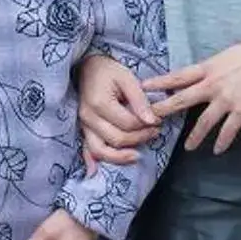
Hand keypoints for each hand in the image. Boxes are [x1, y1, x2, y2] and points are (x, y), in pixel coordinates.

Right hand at [77, 51, 164, 170]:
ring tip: (137, 155)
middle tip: (155, 132)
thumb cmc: (108, 70)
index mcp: (100, 103)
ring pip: (100, 150)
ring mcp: (83, 125)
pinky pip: (85, 149)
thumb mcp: (127, 78)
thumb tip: (152, 120)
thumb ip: (139, 100)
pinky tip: (95, 173)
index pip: (127, 123)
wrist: (86, 66)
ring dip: (120, 156)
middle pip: (116, 139)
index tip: (158, 121)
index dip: (145, 125)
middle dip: (139, 139)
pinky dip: (91, 162)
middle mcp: (88, 117)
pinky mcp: (82, 129)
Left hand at [147, 38, 240, 154]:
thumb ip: (212, 67)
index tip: (143, 87)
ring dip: (194, 136)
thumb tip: (203, 74)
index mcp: (207, 68)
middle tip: (150, 120)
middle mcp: (212, 85)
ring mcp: (226, 99)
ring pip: (204, 121)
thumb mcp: (225, 56)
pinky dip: (222, 141)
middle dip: (165, 110)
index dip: (160, 82)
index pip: (178, 76)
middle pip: (183, 99)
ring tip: (187, 148)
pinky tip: (218, 150)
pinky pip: (228, 130)